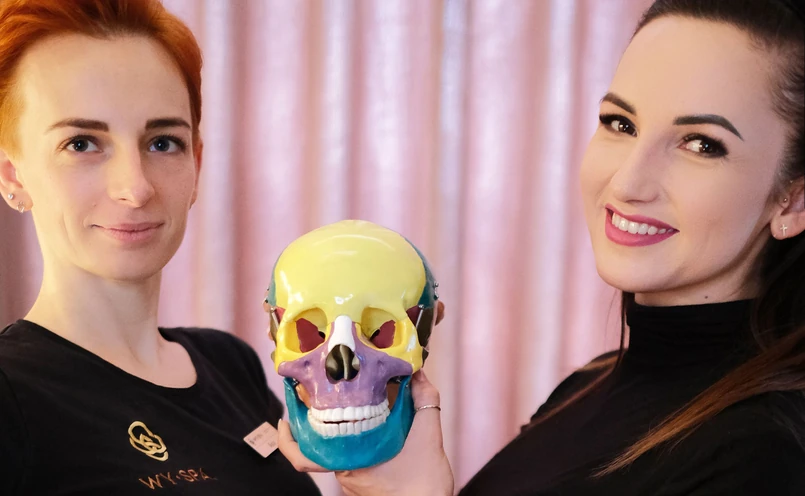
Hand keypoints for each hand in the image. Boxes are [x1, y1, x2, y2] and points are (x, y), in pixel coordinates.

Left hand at [278, 370, 453, 495]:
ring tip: (354, 404)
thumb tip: (419, 374)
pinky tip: (374, 428)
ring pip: (340, 450)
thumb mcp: (428, 438)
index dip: (288, 438)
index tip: (284, 419)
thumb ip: (425, 402)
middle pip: (322, 443)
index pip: (304, 456)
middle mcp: (346, 473)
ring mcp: (355, 482)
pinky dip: (358, 442)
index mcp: (350, 461)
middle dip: (321, 418)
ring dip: (344, 430)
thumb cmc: (423, 486)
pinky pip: (354, 459)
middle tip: (323, 393)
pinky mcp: (365, 486)